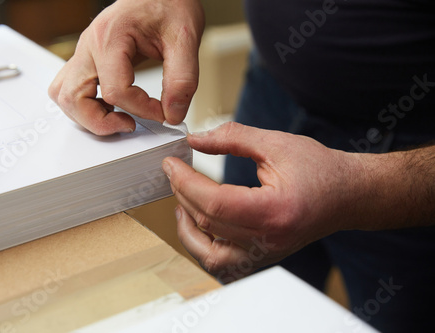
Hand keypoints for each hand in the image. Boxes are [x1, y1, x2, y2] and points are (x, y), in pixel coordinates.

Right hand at [49, 0, 203, 134]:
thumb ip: (183, 79)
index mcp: (110, 38)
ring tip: (118, 119)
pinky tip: (112, 108)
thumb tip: (173, 114)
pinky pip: (73, 88)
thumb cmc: (169, 4)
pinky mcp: (90, 59)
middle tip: (129, 125)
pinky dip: (87, 105)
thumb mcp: (185, 38)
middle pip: (72, 98)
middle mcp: (90, 46)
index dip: (142, 110)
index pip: (115, 91)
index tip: (163, 113)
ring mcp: (86, 53)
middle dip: (99, 122)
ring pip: (64, 95)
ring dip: (87, 116)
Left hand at [162, 122, 360, 282]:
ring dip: (187, 230)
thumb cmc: (321, 169)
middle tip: (173, 173)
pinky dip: (203, 246)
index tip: (170, 164)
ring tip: (180, 202)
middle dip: (182, 195)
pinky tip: (199, 224)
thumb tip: (196, 139)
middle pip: (208, 225)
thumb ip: (233, 138)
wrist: (350, 195)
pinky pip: (223, 264)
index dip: (185, 182)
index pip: (214, 204)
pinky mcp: (263, 258)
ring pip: (209, 256)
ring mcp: (266, 255)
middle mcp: (269, 241)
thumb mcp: (276, 143)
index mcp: (274, 212)